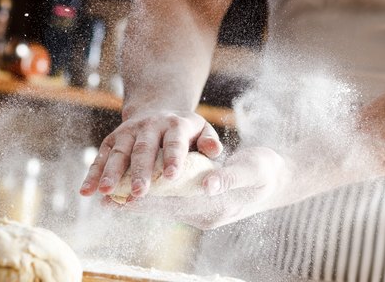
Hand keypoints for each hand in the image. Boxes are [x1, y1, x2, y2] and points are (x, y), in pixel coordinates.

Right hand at [79, 110, 222, 198]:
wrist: (157, 109)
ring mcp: (127, 132)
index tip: (172, 176)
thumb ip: (209, 141)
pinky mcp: (111, 140)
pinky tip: (86, 192)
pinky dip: (92, 175)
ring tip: (106, 192)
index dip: (173, 158)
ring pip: (118, 153)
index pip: (174, 142)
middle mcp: (148, 126)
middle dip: (140, 171)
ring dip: (110, 173)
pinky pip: (100, 158)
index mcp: (174, 125)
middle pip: (143, 149)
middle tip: (139, 192)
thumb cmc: (184, 131)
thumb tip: (214, 151)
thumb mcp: (202, 129)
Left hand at [105, 147, 305, 229]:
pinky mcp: (199, 207)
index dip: (147, 198)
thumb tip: (208, 184)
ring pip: (163, 208)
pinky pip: (170, 204)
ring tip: (109, 196)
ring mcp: (202, 213)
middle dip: (133, 203)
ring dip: (137, 202)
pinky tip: (133, 192)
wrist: (279, 179)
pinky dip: (151, 198)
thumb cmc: (266, 170)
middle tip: (104, 197)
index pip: (173, 204)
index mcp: (215, 207)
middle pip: (162, 209)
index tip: (121, 194)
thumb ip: (228, 177)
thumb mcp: (251, 169)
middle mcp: (205, 216)